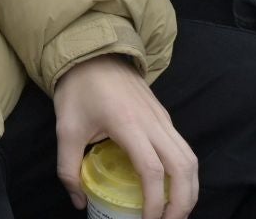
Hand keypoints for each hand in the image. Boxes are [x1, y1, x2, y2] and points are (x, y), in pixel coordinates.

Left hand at [53, 56, 198, 218]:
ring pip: (190, 159)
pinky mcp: (164, 117)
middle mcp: (153, 122)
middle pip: (182, 167)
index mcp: (128, 124)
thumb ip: (68, 168)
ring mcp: (162, 118)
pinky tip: (175, 189)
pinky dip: (186, 174)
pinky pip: (184, 149)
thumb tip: (79, 201)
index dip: (155, 201)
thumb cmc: (78, 90)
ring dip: (190, 189)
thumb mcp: (65, 129)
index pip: (152, 170)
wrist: (92, 52)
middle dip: (182, 202)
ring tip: (176, 212)